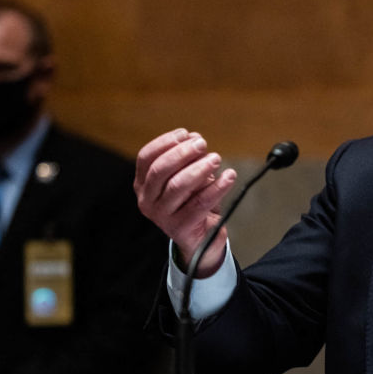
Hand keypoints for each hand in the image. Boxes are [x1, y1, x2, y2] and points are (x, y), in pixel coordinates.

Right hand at [134, 129, 237, 276]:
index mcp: (143, 184)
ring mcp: (162, 216)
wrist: (201, 240)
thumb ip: (189, 158)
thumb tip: (196, 139)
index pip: (146, 158)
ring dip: (199, 168)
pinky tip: (229, 177)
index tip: (186, 134)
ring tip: (216, 158)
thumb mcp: (188, 177)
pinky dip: (217, 188)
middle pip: (160, 170)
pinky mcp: (180, 228)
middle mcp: (147, 200)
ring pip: (178, 186)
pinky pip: (200, 203)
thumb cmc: (192, 202)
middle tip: (203, 144)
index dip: (165, 142)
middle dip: (182, 153)